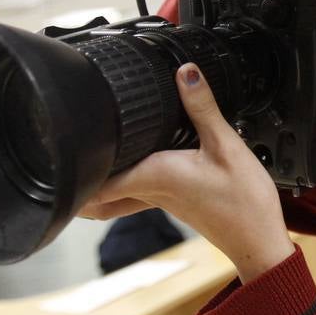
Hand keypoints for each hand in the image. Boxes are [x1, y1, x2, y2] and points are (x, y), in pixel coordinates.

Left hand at [80, 63, 294, 282]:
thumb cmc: (244, 203)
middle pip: (97, 192)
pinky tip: (138, 164)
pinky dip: (127, 179)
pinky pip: (137, 191)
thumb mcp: (226, 146)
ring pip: (115, 193)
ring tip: (89, 159)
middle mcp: (151, 189)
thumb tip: (185, 73)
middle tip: (61, 156)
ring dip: (99, 180)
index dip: (73, 172)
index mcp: (155, 175)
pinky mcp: (175, 201)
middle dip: (78, 178)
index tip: (57, 153)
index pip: (96, 182)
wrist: (258, 241)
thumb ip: (203, 108)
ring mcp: (161, 199)